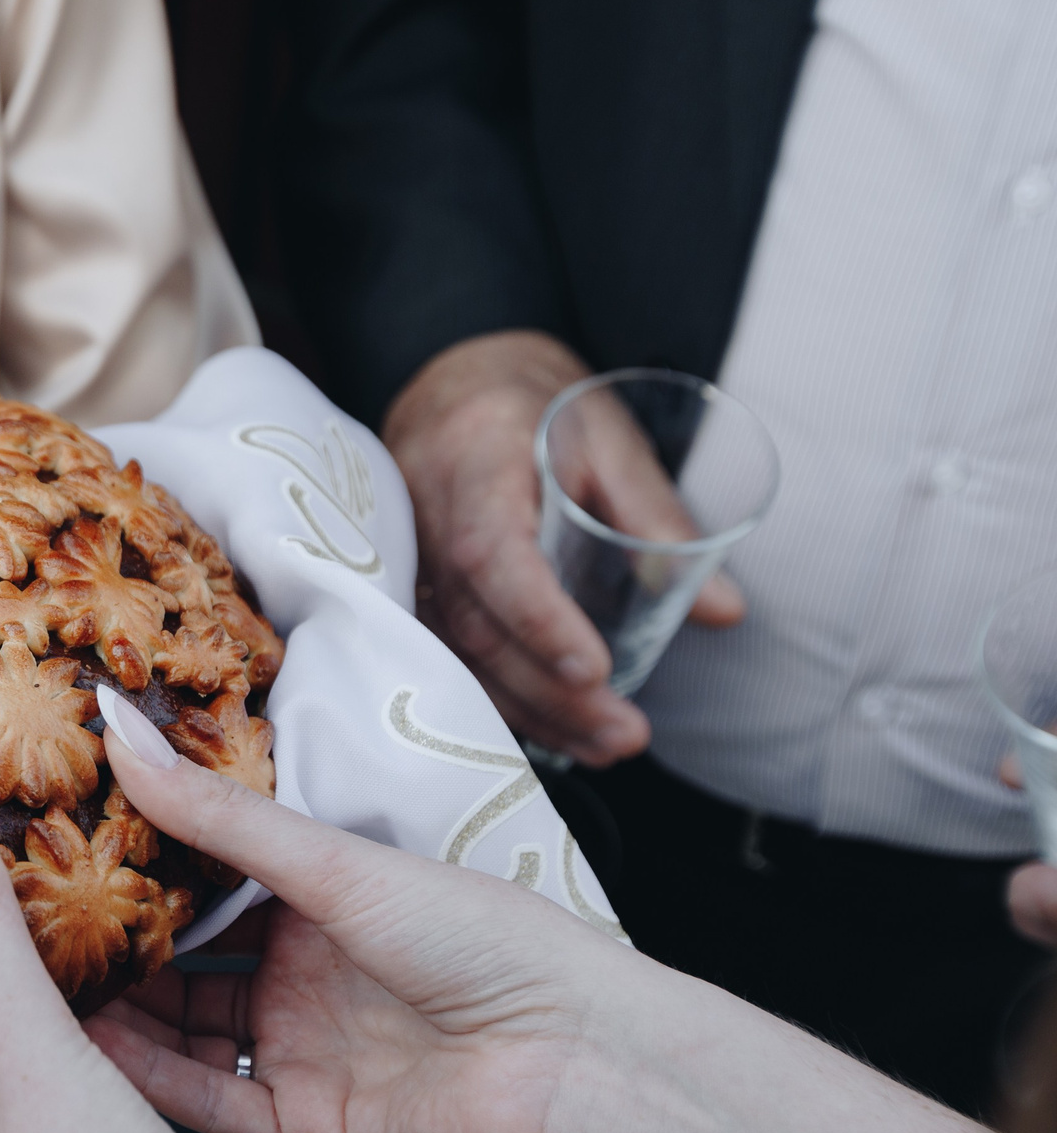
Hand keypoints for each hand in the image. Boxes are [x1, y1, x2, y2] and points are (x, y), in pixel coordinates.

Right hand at [91, 708, 1056, 1132]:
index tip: (33, 829)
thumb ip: (214, 810)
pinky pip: (200, 1105)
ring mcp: (292, 1056)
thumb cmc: (484, 941)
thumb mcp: (332, 862)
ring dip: (105, 1012)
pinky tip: (72, 1052)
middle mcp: (296, 979)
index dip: (119, 857)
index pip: (195, 876)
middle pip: (174, 961)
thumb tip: (115, 721)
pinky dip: (140, 1082)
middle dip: (97, 940)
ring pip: (173, 1034)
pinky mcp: (295, 1129)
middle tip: (1, 910)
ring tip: (13, 978)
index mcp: (314, 904)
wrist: (572, 1064)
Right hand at [385, 330, 741, 764]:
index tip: (594, 670)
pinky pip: (449, 655)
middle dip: (550, 691)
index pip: (490, 553)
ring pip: (456, 654)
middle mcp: (425, 518)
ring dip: (531, 711)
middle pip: (476, 624)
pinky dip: (503, 699)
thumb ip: (659, 519)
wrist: (453, 385)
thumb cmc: (537, 406)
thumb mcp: (607, 440)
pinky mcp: (413, 592)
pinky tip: (555, 730)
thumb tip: (724, 612)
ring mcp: (407, 561)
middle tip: (626, 734)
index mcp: (472, 464)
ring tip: (605, 746)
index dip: (537, 618)